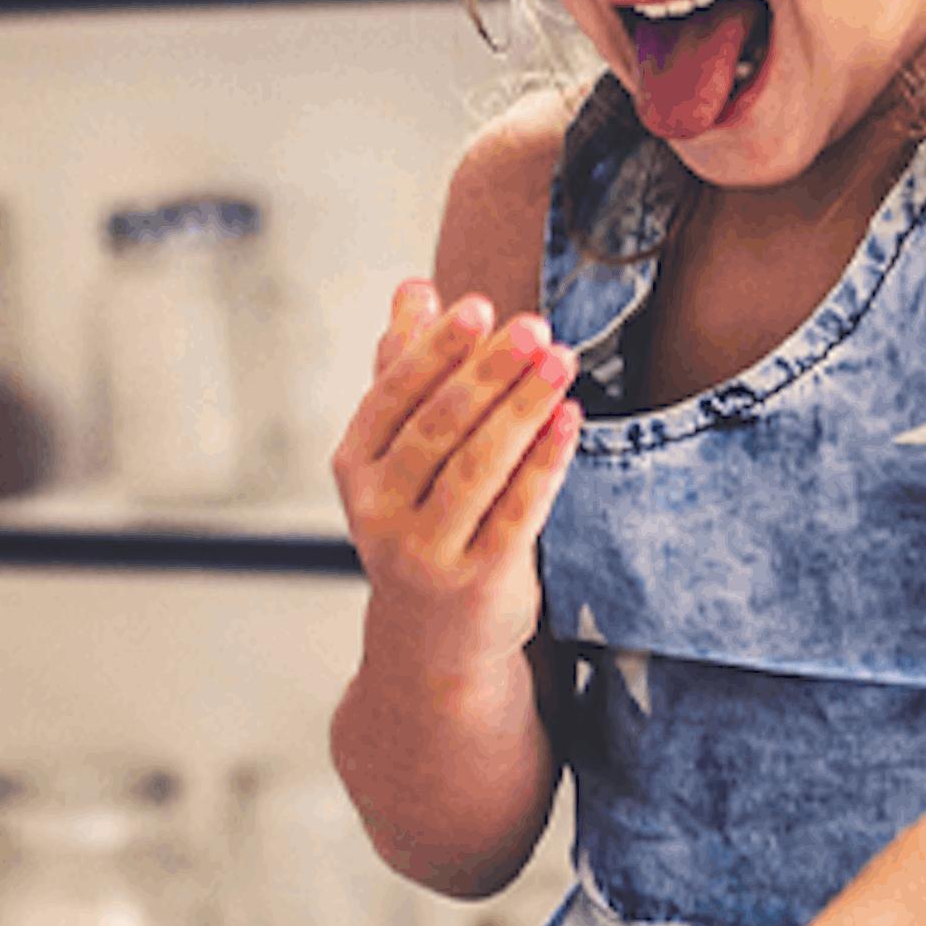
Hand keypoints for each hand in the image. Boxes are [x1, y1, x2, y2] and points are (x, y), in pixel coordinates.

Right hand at [330, 284, 579, 674]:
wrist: (432, 637)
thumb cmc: (422, 520)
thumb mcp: (402, 451)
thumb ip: (407, 368)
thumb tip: (413, 288)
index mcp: (356, 467)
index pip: (393, 396)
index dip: (436, 350)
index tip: (479, 305)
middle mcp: (378, 510)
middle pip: (437, 428)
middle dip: (487, 372)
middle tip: (534, 326)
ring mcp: (425, 550)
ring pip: (477, 467)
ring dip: (522, 408)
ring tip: (561, 361)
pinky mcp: (477, 581)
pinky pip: (517, 512)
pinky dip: (544, 463)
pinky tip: (570, 419)